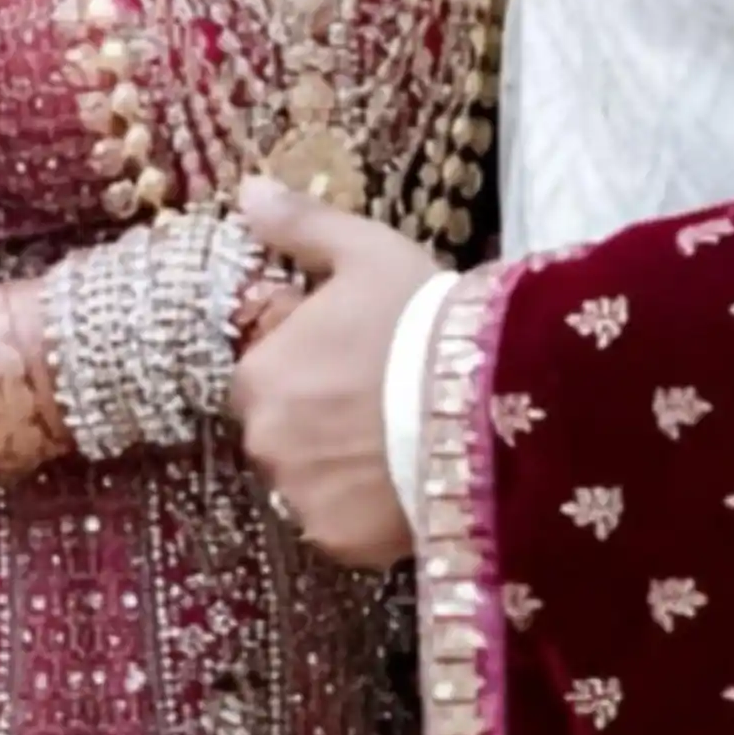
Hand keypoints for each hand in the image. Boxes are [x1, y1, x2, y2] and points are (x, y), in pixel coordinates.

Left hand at [230, 177, 441, 568]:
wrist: (486, 399)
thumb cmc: (420, 318)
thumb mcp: (364, 252)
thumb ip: (300, 225)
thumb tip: (247, 192)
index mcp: (259, 374)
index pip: (263, 375)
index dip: (306, 364)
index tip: (353, 356)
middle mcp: (265, 442)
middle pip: (282, 430)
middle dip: (317, 418)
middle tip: (378, 399)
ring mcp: (301, 498)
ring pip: (309, 479)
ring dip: (337, 465)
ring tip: (397, 442)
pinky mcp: (340, 542)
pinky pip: (339, 523)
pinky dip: (362, 508)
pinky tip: (402, 480)